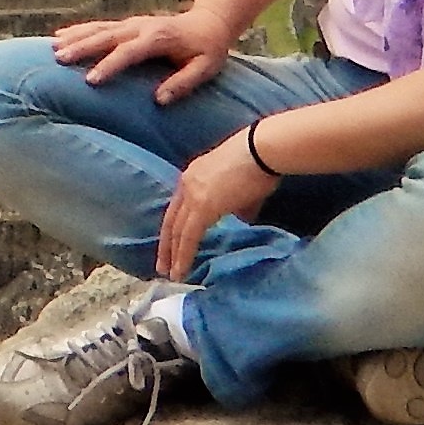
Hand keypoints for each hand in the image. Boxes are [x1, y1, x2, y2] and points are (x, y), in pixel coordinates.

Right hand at [52, 3, 232, 101]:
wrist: (209, 22)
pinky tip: (60, 35)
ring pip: (98, 28)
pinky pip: (99, 25)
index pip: (128, 52)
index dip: (109, 65)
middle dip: (81, 47)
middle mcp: (140, 27)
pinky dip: (78, 29)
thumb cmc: (207, 50)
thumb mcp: (205, 69)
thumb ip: (183, 83)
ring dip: (74, 37)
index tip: (90, 80)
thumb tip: (158, 100)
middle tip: (59, 58)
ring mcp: (132, 23)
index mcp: (158, 38)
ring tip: (53, 48)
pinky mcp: (127, 23)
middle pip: (106, 36)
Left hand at [157, 132, 278, 280]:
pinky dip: (183, 254)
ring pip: (177, 231)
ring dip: (172, 254)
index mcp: (193, 176)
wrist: (261, 150)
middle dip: (167, 245)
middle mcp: (187, 184)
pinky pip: (188, 236)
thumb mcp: (241, 188)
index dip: (174, 228)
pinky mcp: (202, 207)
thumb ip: (236, 205)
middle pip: (171, 220)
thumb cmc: (259, 164)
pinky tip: (181, 269)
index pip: (178, 208)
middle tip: (162, 265)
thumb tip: (240, 219)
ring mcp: (192, 195)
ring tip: (170, 273)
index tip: (171, 244)